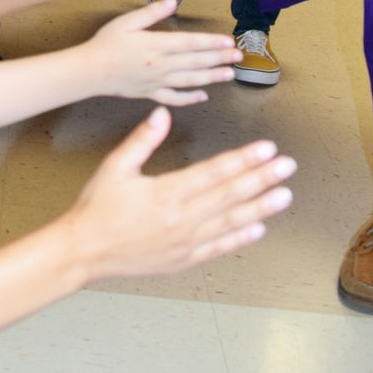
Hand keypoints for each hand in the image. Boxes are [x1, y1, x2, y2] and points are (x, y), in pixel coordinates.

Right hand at [62, 107, 295, 278]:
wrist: (84, 251)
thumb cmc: (98, 207)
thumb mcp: (116, 167)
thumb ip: (143, 140)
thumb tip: (163, 112)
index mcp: (168, 192)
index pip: (215, 172)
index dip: (244, 159)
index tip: (266, 148)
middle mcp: (183, 218)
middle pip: (230, 195)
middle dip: (262, 179)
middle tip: (287, 166)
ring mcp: (186, 242)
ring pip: (231, 221)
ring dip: (260, 207)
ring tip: (284, 195)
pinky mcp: (183, 259)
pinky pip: (218, 248)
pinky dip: (240, 238)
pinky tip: (259, 228)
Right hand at [88, 0, 240, 103]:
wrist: (90, 71)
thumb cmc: (107, 42)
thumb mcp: (127, 21)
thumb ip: (152, 12)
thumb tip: (173, 1)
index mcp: (156, 45)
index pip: (190, 43)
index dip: (211, 43)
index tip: (228, 41)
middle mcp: (161, 65)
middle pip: (196, 62)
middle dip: (219, 59)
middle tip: (239, 56)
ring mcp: (157, 82)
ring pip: (191, 80)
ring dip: (212, 77)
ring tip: (230, 74)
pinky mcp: (151, 94)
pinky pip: (175, 98)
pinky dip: (191, 98)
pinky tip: (204, 96)